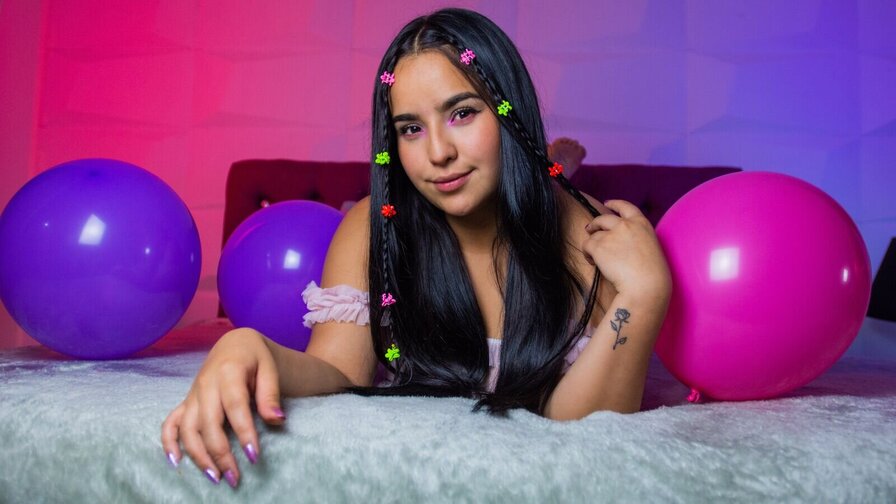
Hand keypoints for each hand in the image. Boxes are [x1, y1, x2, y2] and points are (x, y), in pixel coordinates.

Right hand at [161, 327, 284, 488]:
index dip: (243, 432)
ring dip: (198, 455)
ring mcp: (193, 394)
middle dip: (220, 453)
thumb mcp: (270, 369)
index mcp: (228, 371)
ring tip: (215, 477)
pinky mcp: (187, 402)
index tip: (254, 456)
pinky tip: (176, 461)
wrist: (235, 345)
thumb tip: (277, 420)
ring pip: (188, 428)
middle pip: (208, 423)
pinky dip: (169, 442)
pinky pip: (171, 422)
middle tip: (234, 477)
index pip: (235, 406)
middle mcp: (206, 384)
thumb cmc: (255, 358)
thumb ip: (271, 394)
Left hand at [582, 200, 670, 299]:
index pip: (625, 207)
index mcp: (641, 223)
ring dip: (592, 245)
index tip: (608, 203)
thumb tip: (621, 242)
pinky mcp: (599, 246)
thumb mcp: (650, 247)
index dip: (615, 204)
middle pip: (603, 218)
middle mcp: (625, 225)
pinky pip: (586, 246)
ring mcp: (611, 235)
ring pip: (594, 235)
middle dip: (595, 224)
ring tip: (596, 259)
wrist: (645, 285)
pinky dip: (587, 254)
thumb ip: (637, 238)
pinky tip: (593, 262)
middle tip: (590, 230)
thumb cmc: (652, 274)